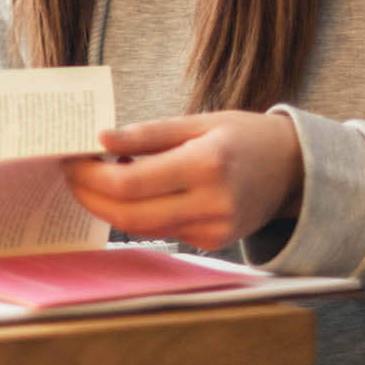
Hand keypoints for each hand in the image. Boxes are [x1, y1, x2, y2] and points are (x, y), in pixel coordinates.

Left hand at [63, 111, 304, 249]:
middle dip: (89, 196)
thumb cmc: (243, 137)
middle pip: (127, 215)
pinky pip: (159, 231)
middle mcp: (212, 203)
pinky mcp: (211, 242)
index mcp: (207, 165)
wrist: (293, 170)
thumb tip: (99, 138)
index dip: (91, 175)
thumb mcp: (198, 121)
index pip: (130, 183)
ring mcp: (213, 230)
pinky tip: (128, 191)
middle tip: (71, 172)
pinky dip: (135, 212)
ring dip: (107, 206)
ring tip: (94, 177)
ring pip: (139, 227)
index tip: (71, 157)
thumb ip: (147, 133)